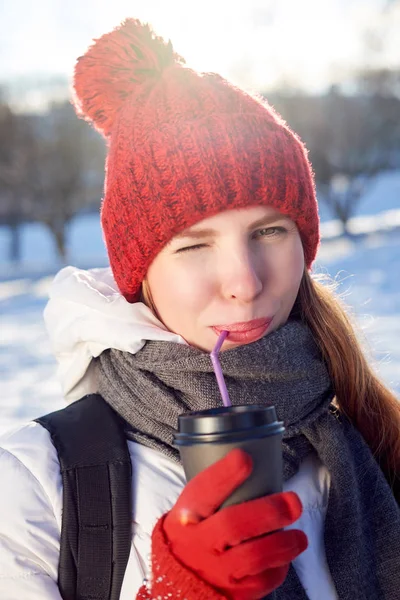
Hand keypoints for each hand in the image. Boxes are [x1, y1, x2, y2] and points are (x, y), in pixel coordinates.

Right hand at [163, 448, 306, 599]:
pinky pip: (262, 581)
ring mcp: (215, 572)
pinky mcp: (233, 594)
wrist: (175, 589)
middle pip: (234, 524)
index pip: (203, 492)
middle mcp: (198, 544)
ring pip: (254, 556)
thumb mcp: (187, 515)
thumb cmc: (189, 539)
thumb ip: (212, 497)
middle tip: (293, 501)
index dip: (224, 475)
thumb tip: (249, 463)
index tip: (244, 458)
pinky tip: (284, 556)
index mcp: (186, 517)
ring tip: (299, 536)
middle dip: (268, 510)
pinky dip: (278, 567)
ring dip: (283, 543)